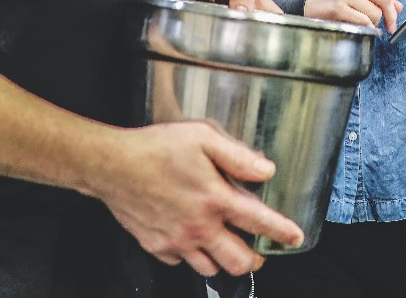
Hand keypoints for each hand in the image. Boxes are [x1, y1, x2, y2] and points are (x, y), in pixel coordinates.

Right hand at [90, 121, 302, 277]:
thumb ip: (238, 156)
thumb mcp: (202, 137)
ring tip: (226, 243)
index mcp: (215, 199)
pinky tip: (191, 237)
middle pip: (238, 261)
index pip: (259, 222)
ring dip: (223, 259)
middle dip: (254, 258)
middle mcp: (198, 227)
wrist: (111, 165)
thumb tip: (266, 170)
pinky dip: (191, 255)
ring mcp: (177, 241)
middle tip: (259, 248)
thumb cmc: (155, 148)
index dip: (282, 232)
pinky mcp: (157, 247)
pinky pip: (182, 263)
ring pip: (211, 268)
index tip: (294, 237)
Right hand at [304, 0, 405, 32]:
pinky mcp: (340, 7)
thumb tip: (399, 7)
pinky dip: (366, 28)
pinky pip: (364, 21)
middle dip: (391, 15)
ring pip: (375, 12)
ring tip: (364, 23)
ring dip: (374, 23)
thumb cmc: (335, 2)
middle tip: (391, 27)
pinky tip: (360, 27)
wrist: (308, 8)